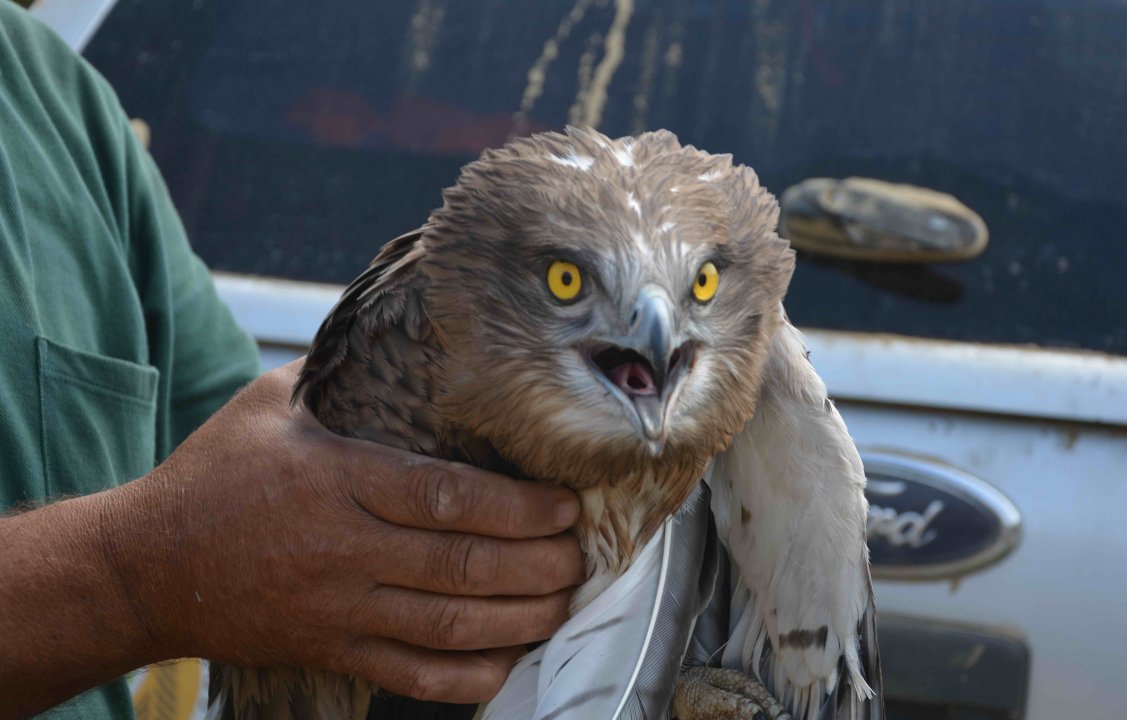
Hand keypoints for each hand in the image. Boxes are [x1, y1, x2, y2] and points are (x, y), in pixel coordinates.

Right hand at [105, 360, 584, 702]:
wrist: (144, 568)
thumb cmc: (214, 476)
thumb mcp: (269, 406)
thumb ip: (339, 374)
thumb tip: (400, 326)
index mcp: (334, 479)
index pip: (443, 497)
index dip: (515, 506)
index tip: (564, 503)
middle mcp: (341, 549)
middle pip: (460, 565)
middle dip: (538, 564)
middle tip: (583, 553)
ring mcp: (336, 608)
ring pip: (447, 625)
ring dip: (520, 619)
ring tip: (565, 600)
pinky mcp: (329, 651)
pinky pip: (411, 675)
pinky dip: (468, 674)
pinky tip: (511, 658)